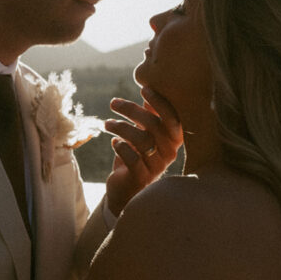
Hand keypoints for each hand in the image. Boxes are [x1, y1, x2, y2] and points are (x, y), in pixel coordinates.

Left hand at [104, 86, 182, 216]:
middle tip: (113, 103)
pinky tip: (114, 143)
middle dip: (131, 110)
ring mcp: (156, 167)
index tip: (143, 89)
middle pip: (153, 126)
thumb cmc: (137, 157)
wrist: (126, 190)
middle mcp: (169, 153)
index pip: (172, 118)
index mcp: (173, 140)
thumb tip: (149, 88)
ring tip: (107, 124)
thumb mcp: (144, 134)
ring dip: (121, 127)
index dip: (159, 103)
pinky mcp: (141, 178)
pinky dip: (121, 146)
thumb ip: (149, 115)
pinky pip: (132, 158)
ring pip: (141, 140)